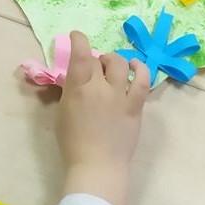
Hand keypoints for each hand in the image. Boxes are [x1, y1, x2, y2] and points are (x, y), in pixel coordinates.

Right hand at [54, 32, 149, 204]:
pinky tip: (135, 66)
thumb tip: (73, 79)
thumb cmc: (73, 145)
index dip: (79, 40)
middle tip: (94, 68)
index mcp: (77, 90)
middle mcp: (98, 88)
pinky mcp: (135, 106)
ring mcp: (119, 96)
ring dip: (113, 60)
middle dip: (95, 59)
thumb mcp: (62, 114)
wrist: (97, 168)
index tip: (77, 36)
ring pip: (119, 64)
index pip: (80, 55)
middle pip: (98, 61)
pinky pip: (141, 80)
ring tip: (111, 66)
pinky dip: (139, 69)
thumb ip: (68, 93)